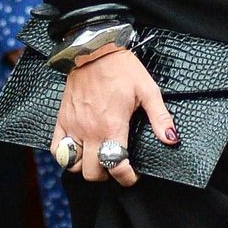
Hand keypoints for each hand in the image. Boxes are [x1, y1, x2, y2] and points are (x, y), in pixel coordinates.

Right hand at [51, 48, 178, 187]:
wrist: (93, 50)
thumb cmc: (121, 68)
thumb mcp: (148, 90)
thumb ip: (160, 117)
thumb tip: (171, 138)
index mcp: (112, 127)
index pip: (116, 167)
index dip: (127, 178)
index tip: (134, 174)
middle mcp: (90, 132)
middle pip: (92, 173)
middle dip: (106, 175)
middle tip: (116, 164)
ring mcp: (73, 127)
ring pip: (72, 165)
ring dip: (86, 167)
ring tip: (98, 157)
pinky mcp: (62, 120)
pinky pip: (56, 149)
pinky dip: (65, 156)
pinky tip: (78, 150)